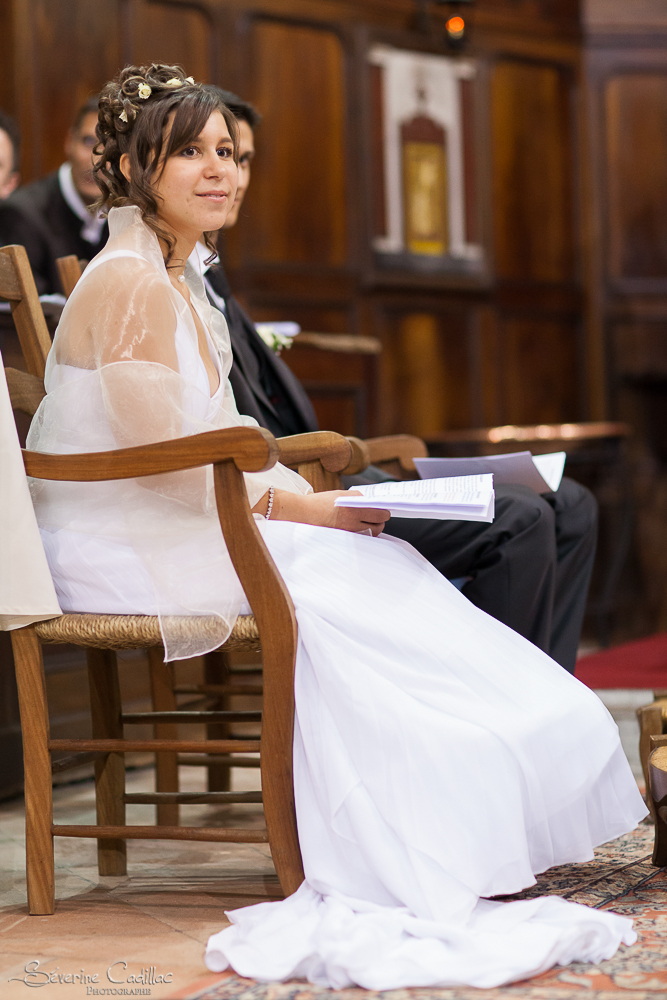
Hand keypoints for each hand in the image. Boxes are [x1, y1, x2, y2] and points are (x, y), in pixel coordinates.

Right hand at [255, 489, 390, 536]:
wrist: (302, 513)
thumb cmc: (320, 503)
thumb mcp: (340, 495)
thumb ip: (357, 499)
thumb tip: (374, 504)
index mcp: (353, 500)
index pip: (379, 507)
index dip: (383, 508)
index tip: (384, 509)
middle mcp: (354, 514)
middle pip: (380, 519)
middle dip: (381, 518)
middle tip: (378, 517)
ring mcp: (350, 528)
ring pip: (374, 531)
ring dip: (375, 528)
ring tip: (370, 525)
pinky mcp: (345, 537)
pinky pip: (363, 538)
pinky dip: (365, 535)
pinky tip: (360, 532)